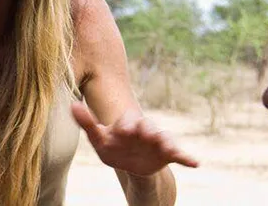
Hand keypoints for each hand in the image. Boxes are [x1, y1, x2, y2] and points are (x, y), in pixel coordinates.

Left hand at [71, 102, 198, 174]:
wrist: (132, 164)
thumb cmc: (113, 147)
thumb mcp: (99, 139)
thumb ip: (86, 123)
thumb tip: (71, 105)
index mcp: (127, 124)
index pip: (128, 121)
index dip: (126, 125)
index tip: (123, 131)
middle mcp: (145, 129)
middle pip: (148, 127)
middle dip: (148, 130)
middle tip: (146, 134)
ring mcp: (158, 141)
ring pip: (164, 138)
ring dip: (166, 142)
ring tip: (168, 147)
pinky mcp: (169, 153)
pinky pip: (180, 154)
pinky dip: (188, 158)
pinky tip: (196, 163)